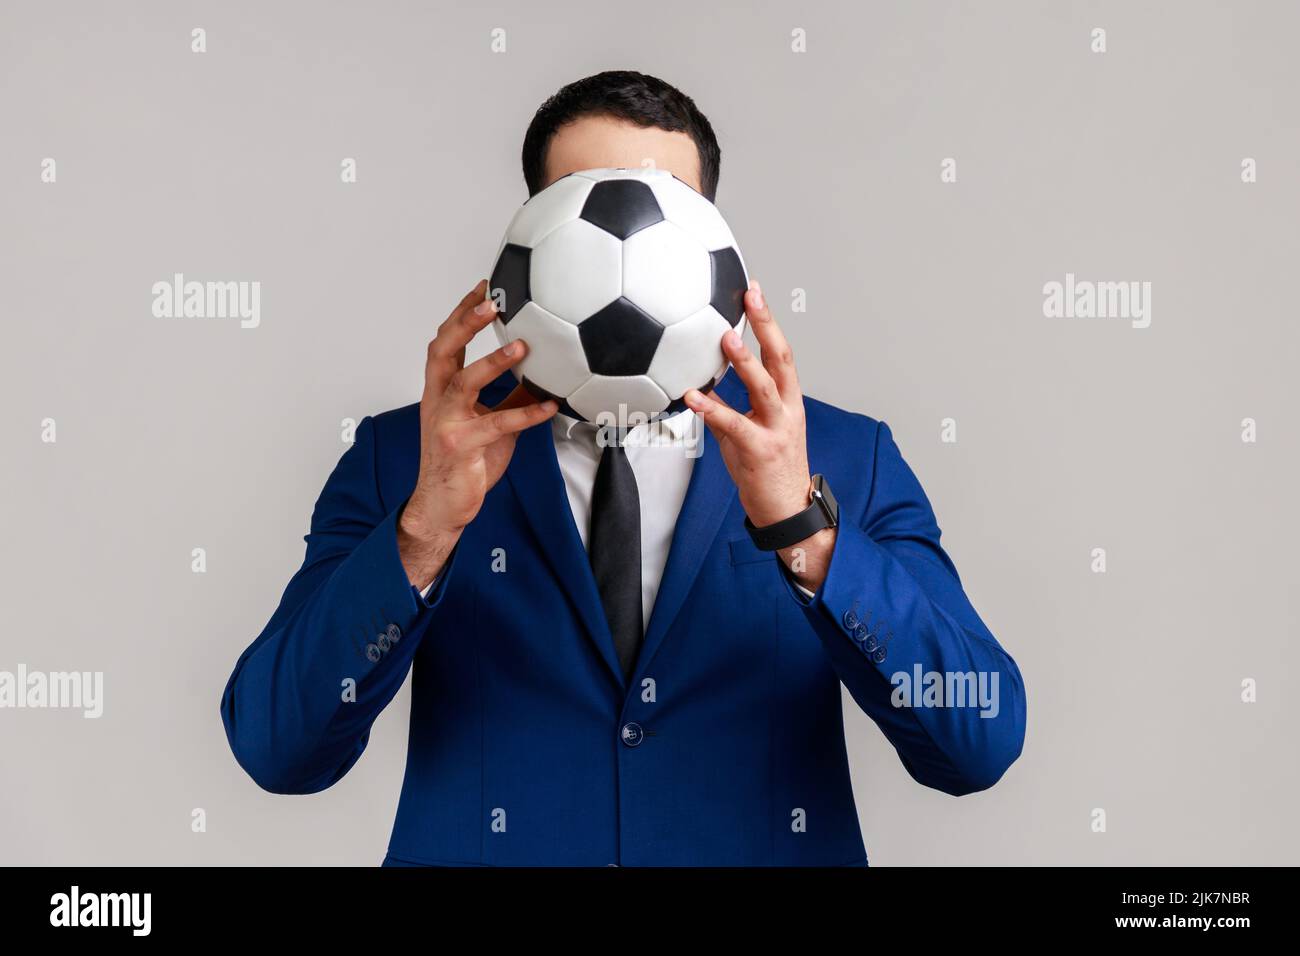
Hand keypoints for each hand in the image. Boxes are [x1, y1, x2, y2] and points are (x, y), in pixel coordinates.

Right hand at [398, 280, 558, 587]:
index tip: (482, 286)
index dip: (461, 312)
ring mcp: (446, 423)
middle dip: (464, 323)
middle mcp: (437, 401)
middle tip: (491, 301)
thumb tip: (544, 374)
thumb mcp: (490, 422)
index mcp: (440, 390)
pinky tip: (550, 405)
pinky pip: (498, 425)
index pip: (445, 341)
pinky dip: (526, 414)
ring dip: (492, 363)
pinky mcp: (462, 447)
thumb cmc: (465, 462)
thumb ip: (510, 396)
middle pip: (443, 351)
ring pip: (464, 384)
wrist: (443, 505)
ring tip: (522, 346)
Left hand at [683, 280, 835, 590]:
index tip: (754, 292)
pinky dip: (713, 409)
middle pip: (782, 359)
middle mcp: (788, 410)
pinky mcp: (760, 450)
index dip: (769, 322)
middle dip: (767, 326)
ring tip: (725, 340)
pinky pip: (734, 425)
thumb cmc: (768, 470)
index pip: (782, 353)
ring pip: (765, 388)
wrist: (787, 511)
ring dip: (746, 362)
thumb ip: (728, 406)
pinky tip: (692, 396)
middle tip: (750, 296)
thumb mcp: (750, 432)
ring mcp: (777, 429)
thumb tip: (698, 384)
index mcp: (789, 400)